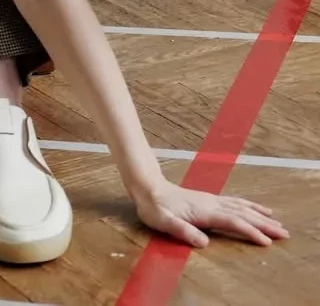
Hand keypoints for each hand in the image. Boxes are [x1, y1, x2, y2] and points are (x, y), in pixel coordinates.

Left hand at [133, 177, 287, 248]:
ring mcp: (212, 200)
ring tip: (277, 222)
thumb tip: (204, 242)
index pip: (232, 222)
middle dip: (264, 224)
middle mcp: (212, 204)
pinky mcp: (210, 200)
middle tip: (284, 233)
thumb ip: (183, 231)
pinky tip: (257, 208)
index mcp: (204, 211)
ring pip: (242, 207)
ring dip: (260, 215)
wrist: (148, 188)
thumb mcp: (164, 222)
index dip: (250, 231)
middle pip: (243, 214)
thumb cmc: (155, 208)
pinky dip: (249, 206)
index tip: (266, 241)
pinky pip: (235, 203)